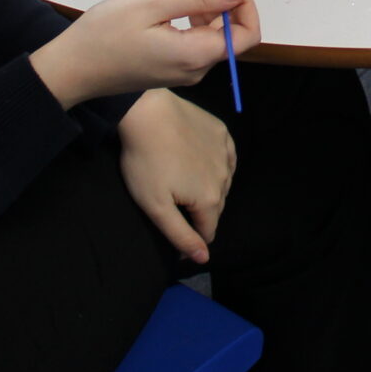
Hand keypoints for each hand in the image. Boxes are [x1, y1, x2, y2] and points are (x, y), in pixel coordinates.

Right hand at [29, 0, 261, 106]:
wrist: (71, 68)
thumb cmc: (105, 34)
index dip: (244, 2)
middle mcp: (195, 68)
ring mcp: (182, 70)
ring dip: (205, 1)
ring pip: (210, 32)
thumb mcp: (154, 5)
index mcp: (196, 55)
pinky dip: (191, 14)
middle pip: (228, 30)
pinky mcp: (169, 67)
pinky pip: (193, 39)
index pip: (246, 34)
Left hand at [118, 90, 236, 264]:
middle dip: (197, 212)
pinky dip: (216, 164)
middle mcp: (225, 178)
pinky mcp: (221, 132)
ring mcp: (225, 153)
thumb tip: (204, 259)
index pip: (207, 231)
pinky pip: (225, 157)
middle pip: (215, 208)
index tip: (171, 228)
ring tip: (181, 179)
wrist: (147, 113)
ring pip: (221, 183)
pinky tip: (199, 160)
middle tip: (171, 200)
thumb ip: (181, 235)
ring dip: (207, 188)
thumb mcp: (156, 206)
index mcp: (210, 200)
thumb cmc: (145, 162)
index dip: (191, 237)